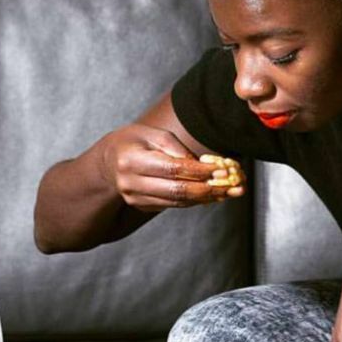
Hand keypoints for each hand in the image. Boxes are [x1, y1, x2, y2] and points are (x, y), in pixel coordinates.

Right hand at [103, 124, 244, 211]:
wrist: (109, 163)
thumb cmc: (135, 142)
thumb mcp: (152, 135)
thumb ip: (176, 148)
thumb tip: (201, 164)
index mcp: (132, 160)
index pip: (173, 168)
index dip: (200, 170)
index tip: (223, 168)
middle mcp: (131, 183)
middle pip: (177, 190)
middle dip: (208, 189)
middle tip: (232, 186)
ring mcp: (136, 198)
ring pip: (178, 201)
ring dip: (206, 198)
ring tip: (230, 192)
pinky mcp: (142, 206)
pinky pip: (173, 205)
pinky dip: (195, 201)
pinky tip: (213, 195)